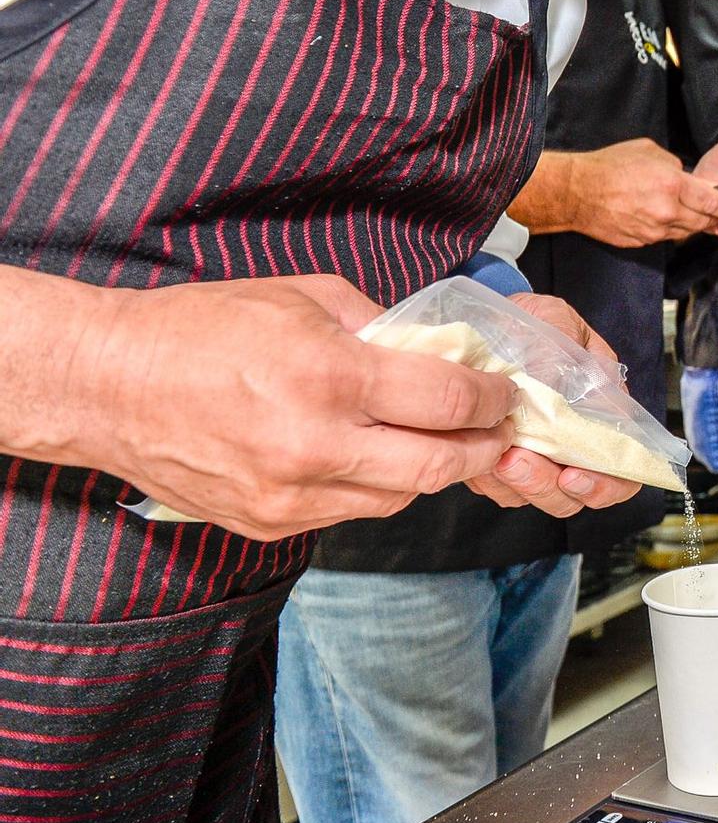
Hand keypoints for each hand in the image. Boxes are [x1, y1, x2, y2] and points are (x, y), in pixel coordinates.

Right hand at [84, 275, 522, 539]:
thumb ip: (377, 324)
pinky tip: (368, 456)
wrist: (108, 384)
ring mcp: (290, 495)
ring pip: (398, 497)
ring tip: (434, 439)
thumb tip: (434, 346)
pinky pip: (348, 511)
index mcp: (331, 378)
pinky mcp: (268, 525)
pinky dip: (372, 486)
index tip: (503, 392)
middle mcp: (316, 446)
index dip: (490, 399)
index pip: (447, 403)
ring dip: (428, 470)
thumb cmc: (200, 328)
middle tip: (496, 429)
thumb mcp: (303, 297)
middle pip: (438, 466)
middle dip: (480, 447)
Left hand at [463, 294, 643, 516]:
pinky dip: (486, 477)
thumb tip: (575, 395)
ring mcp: (534, 455)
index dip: (603, 485)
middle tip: (519, 461)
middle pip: (571, 495)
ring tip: (496, 453)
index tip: (571, 474)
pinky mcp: (496, 458)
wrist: (488, 320)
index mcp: (602, 416)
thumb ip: (573, 356)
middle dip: (545, 487)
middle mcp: (570, 445)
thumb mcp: (559, 324)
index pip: (622, 472)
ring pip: (531, 496)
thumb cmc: (532, 321)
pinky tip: (477, 448)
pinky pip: (495, 487)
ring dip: (514, 484)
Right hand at [565, 139, 717, 245]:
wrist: (576, 192)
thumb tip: (687, 176)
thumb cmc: (609, 166)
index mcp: (673, 186)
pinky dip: (670, 229)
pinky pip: (665, 237)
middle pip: (704, 222)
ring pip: (686, 232)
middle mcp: (667, 212)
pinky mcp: (641, 241)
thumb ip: (675, 165)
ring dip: (692, 223)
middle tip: (717, 209)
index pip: (714, 202)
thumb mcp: (649, 151)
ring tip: (690, 212)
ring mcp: (654, 230)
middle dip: (714, 216)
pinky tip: (664, 217)